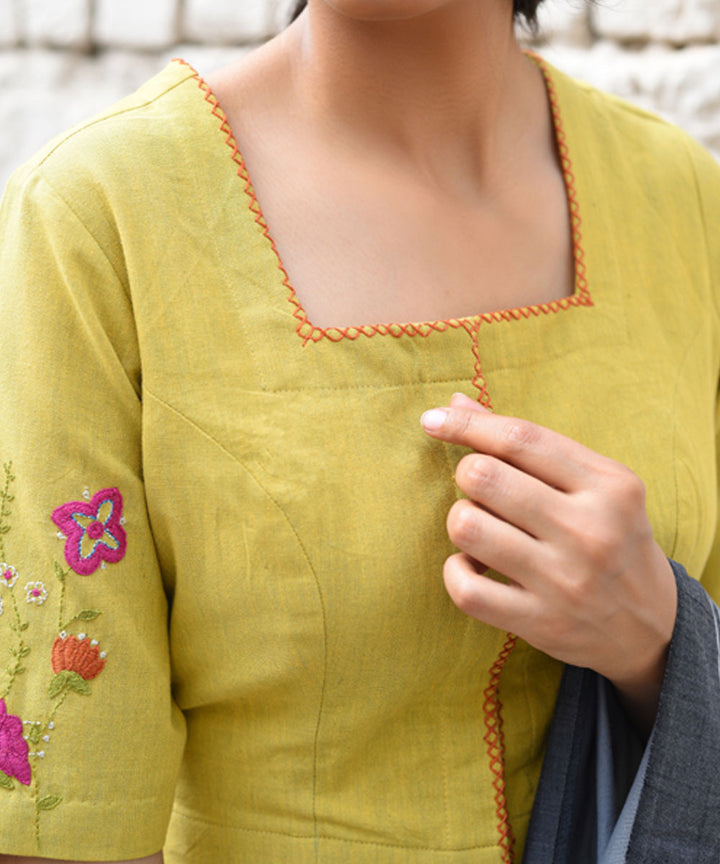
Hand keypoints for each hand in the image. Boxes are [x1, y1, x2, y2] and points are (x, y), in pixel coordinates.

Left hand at [421, 393, 676, 731]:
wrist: (653, 625)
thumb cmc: (612, 536)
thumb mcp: (593, 482)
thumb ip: (529, 445)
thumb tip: (456, 406)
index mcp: (608, 486)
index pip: (521, 440)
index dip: (467, 425)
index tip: (433, 421)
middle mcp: (589, 531)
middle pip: (484, 477)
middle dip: (468, 475)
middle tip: (483, 490)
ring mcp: (565, 581)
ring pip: (466, 527)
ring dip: (461, 520)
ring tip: (481, 527)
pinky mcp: (541, 623)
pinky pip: (466, 588)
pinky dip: (456, 571)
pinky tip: (474, 566)